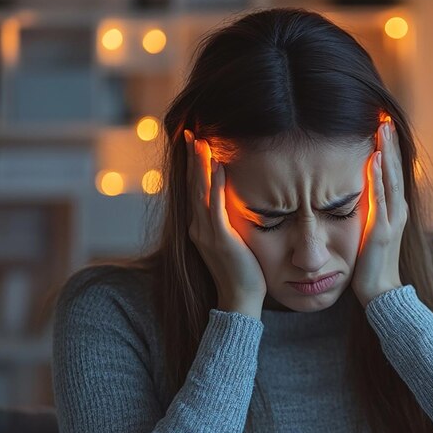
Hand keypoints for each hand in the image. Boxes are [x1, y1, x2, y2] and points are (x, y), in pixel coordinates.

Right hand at [185, 129, 265, 317]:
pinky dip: (216, 186)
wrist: (240, 300)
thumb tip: (235, 207)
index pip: (195, 190)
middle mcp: (198, 227)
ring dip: (200, 165)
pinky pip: (216, 208)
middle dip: (192, 158)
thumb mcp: (233, 242)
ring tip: (200, 141)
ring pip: (200, 192)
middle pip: (192, 185)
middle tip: (191, 132)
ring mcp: (207, 233)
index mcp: (200, 227)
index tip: (195, 143)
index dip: (194, 166)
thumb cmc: (241, 273)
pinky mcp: (221, 239)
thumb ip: (228, 223)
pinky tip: (218, 168)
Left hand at [352, 114, 407, 307]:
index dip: (389, 150)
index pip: (393, 173)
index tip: (381, 127)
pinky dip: (379, 176)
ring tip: (382, 128)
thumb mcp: (370, 232)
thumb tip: (357, 196)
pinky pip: (381, 197)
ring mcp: (392, 219)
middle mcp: (397, 211)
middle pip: (396, 169)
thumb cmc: (372, 265)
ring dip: (387, 151)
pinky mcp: (382, 229)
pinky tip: (376, 158)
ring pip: (392, 178)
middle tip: (384, 117)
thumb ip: (368, 213)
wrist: (380, 292)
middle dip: (390, 143)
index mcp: (395, 210)